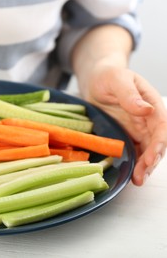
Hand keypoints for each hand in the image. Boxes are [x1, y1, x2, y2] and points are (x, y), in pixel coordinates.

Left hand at [80, 64, 166, 185]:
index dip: (158, 143)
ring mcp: (138, 129)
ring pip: (147, 151)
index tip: (150, 158)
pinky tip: (130, 175)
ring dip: (145, 167)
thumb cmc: (107, 76)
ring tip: (137, 180)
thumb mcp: (116, 80)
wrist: (97, 80)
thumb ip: (129, 95)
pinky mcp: (127, 135)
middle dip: (151, 161)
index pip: (161, 126)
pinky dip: (134, 164)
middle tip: (140, 176)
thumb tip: (147, 109)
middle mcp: (148, 119)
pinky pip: (135, 151)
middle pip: (156, 143)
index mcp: (151, 104)